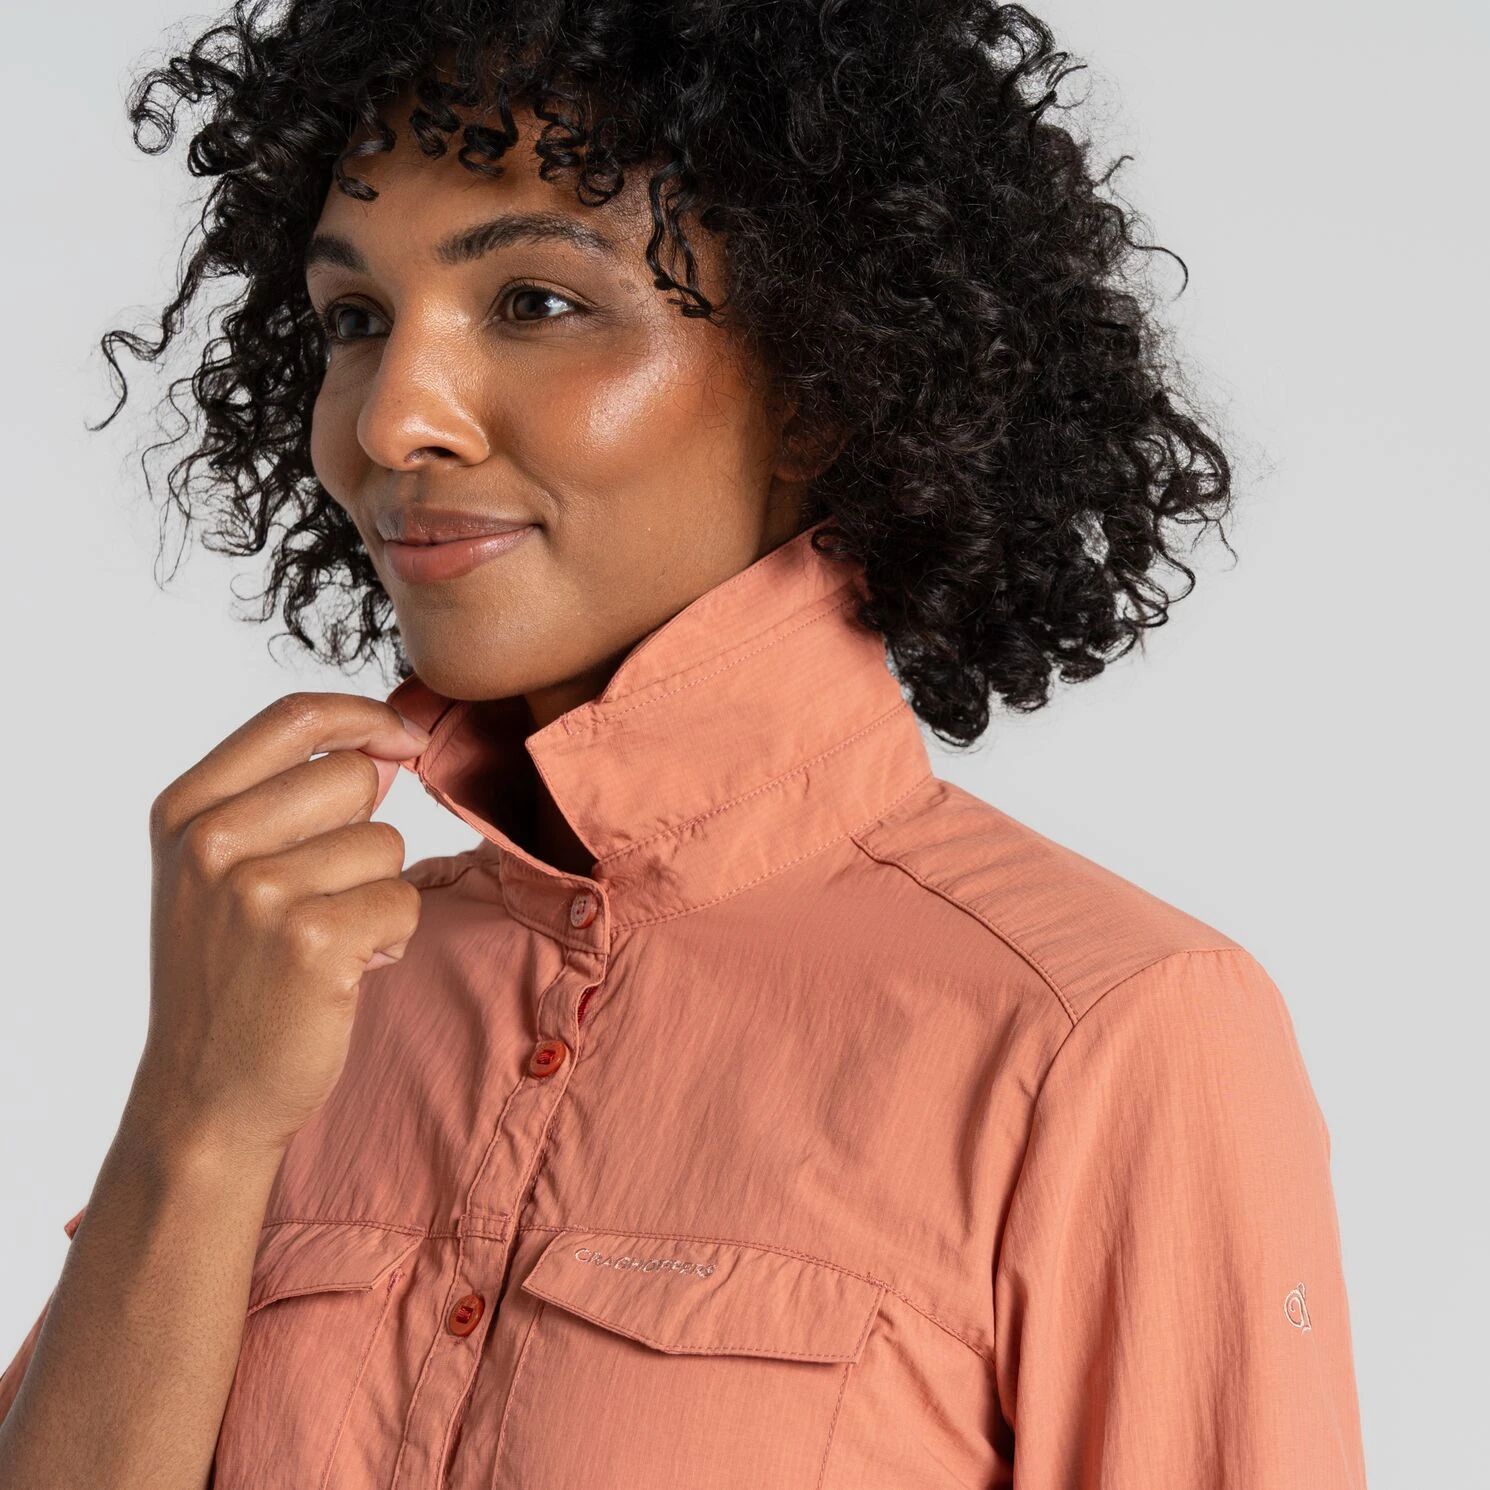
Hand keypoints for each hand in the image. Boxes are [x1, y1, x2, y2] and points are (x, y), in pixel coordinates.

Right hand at [126, 691, 431, 1160]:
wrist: (205, 1094)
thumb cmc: (229, 974)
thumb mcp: (223, 872)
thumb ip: (287, 801)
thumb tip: (384, 751)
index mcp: (186, 810)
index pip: (295, 716)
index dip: (366, 716)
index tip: (405, 737)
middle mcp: (212, 843)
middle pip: (352, 776)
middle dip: (364, 833)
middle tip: (325, 895)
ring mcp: (259, 893)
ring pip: (385, 844)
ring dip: (377, 894)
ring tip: (325, 941)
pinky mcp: (312, 942)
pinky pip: (402, 901)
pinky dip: (392, 937)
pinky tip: (345, 971)